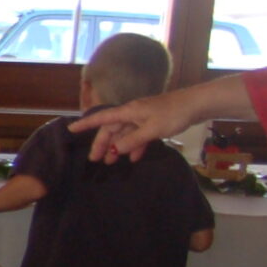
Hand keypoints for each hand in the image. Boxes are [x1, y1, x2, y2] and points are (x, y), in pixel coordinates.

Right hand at [69, 92, 187, 161]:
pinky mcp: (153, 122)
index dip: (85, 124)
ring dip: (118, 147)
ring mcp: (142, 118)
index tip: (70, 130)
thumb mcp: (151, 129)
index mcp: (128, 112)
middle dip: (103, 144)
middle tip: (95, 159)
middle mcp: (131, 113)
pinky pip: (138, 135)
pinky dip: (135, 146)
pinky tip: (134, 157)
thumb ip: (132, 140)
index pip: (101, 118)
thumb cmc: (173, 114)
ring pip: (124, 133)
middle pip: (111, 129)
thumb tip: (115, 150)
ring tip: (112, 162)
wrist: (196, 104)